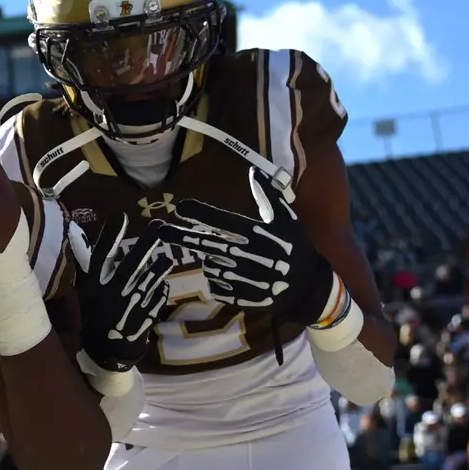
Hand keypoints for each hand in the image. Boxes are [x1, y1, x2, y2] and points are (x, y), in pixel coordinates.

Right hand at [69, 212, 183, 371]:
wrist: (106, 350)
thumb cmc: (95, 314)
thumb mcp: (88, 290)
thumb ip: (90, 265)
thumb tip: (81, 236)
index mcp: (95, 285)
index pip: (102, 256)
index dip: (111, 236)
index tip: (121, 215)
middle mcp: (113, 293)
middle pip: (131, 266)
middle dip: (144, 245)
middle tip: (158, 225)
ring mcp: (131, 306)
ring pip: (149, 282)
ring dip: (159, 269)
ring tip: (167, 258)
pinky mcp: (146, 316)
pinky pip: (158, 299)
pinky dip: (161, 291)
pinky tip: (163, 284)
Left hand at [172, 167, 334, 323]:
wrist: (308, 287)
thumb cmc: (295, 247)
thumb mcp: (287, 219)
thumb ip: (269, 195)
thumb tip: (254, 171)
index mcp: (260, 234)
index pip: (224, 221)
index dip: (200, 214)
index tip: (179, 208)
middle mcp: (250, 256)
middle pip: (208, 245)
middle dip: (181, 237)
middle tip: (160, 230)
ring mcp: (245, 280)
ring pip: (210, 266)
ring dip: (212, 261)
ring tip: (231, 260)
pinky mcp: (243, 299)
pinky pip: (216, 286)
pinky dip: (219, 281)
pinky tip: (234, 277)